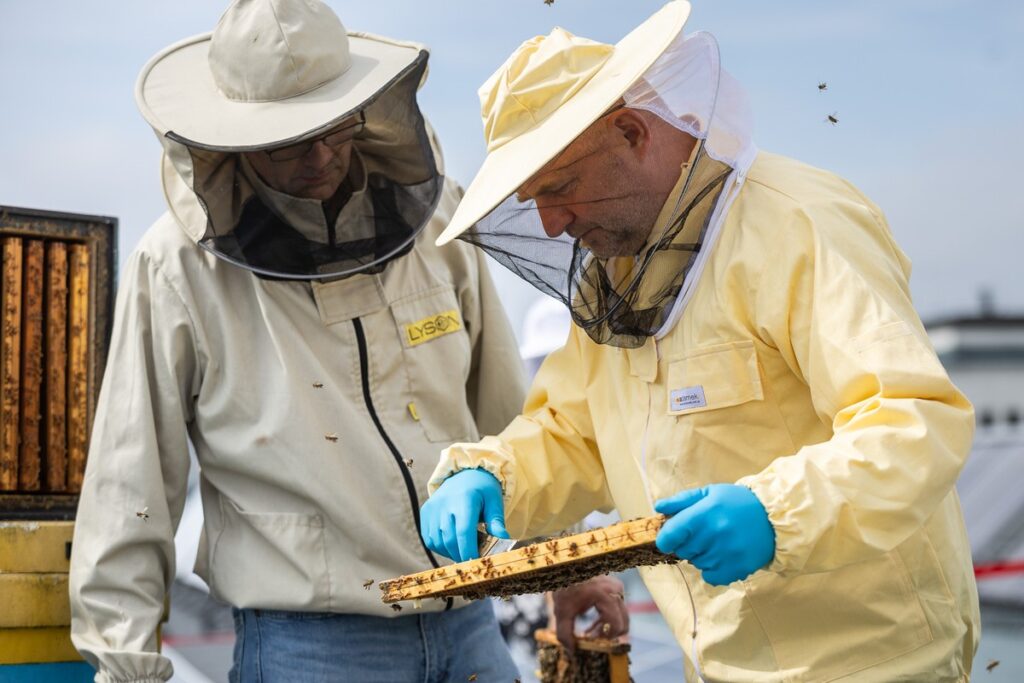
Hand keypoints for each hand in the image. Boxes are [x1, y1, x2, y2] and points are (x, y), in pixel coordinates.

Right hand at [420, 468, 507, 561]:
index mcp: (465, 499)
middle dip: (462, 554)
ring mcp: (432, 508)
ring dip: (451, 552)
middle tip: (474, 556)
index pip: (464, 532)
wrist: (465, 473)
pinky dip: (440, 547)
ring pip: (438, 542)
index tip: (477, 563)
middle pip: (450, 540)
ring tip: (464, 546)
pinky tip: (453, 542)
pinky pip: (429, 539)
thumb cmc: (483, 489)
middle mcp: (445, 503)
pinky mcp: (425, 512)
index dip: (469, 551)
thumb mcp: (495, 502)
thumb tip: (504, 539)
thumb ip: (497, 522)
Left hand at [551, 575, 628, 652]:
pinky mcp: (616, 589)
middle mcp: (615, 591)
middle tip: (592, 638)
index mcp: (604, 595)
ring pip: (622, 618)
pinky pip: (619, 611)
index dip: (606, 637)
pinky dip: (608, 621)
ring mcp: (618, 589)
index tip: (592, 640)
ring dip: (608, 628)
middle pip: (623, 622)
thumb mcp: (562, 612)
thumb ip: (565, 633)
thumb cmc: (564, 586)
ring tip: (591, 632)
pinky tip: (594, 625)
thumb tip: (572, 651)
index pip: (616, 624)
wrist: (567, 568)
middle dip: (609, 634)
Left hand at [654, 484, 774, 585]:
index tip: (670, 538)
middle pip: (683, 550)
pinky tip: (723, 555)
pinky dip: (713, 570)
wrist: (774, 517)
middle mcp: (714, 535)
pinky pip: (710, 577)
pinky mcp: (737, 568)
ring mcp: (726, 554)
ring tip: (718, 542)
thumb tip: (659, 507)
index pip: (671, 534)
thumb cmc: (738, 502)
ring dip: (702, 555)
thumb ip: (682, 501)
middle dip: (688, 543)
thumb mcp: (710, 493)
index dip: (666, 538)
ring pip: (696, 564)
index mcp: (704, 513)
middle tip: (704, 534)